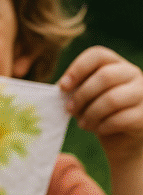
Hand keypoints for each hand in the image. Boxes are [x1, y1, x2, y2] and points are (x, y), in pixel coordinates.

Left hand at [59, 47, 142, 163]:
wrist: (123, 140)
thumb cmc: (100, 115)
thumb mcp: (86, 100)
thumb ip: (76, 91)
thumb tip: (61, 88)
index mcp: (115, 64)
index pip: (97, 55)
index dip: (77, 68)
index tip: (63, 87)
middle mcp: (132, 74)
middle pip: (104, 76)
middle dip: (82, 95)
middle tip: (70, 109)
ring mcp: (141, 93)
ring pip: (112, 99)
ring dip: (91, 114)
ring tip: (83, 124)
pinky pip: (120, 119)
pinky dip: (103, 126)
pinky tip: (99, 130)